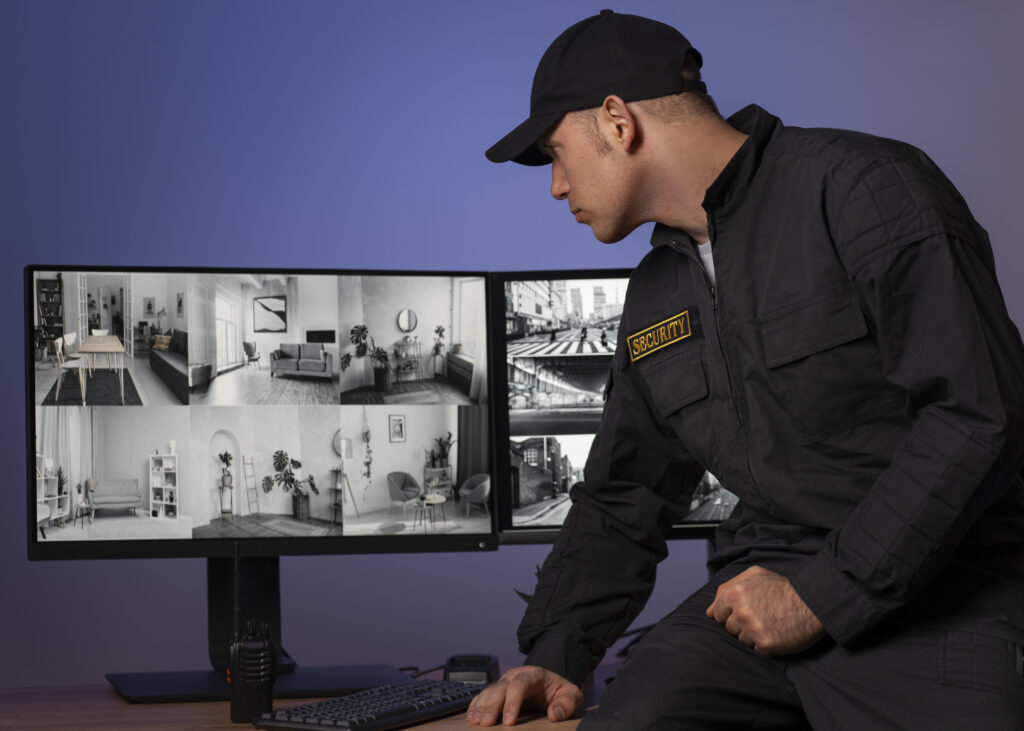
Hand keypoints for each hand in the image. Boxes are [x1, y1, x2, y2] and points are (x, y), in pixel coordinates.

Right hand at [466, 665, 582, 725]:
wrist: (550, 684)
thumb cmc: (559, 691)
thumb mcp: (571, 695)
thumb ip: (567, 703)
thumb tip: (555, 714)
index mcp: (533, 674)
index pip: (520, 685)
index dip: (512, 702)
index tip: (509, 721)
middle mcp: (515, 676)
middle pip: (500, 688)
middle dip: (492, 706)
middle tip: (486, 723)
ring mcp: (504, 682)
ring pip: (489, 691)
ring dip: (481, 706)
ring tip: (475, 721)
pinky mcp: (498, 690)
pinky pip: (483, 695)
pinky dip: (476, 705)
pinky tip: (471, 716)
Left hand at [706, 566, 825, 655]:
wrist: (812, 602)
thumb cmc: (781, 588)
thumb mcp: (754, 575)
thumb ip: (726, 588)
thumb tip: (708, 611)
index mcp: (734, 593)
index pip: (717, 613)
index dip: (731, 613)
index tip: (746, 610)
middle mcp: (741, 611)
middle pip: (728, 627)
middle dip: (740, 624)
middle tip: (761, 615)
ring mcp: (753, 629)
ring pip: (741, 639)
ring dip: (752, 635)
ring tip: (769, 623)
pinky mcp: (765, 645)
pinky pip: (755, 649)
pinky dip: (764, 644)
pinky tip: (775, 633)